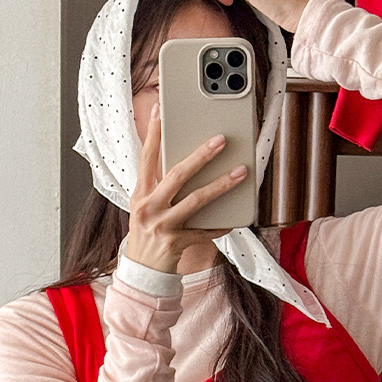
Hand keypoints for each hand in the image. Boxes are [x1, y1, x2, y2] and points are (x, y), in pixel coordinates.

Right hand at [127, 99, 247, 276]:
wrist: (142, 271)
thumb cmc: (148, 231)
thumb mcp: (144, 205)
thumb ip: (158, 184)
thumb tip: (185, 159)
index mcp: (140, 193)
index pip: (146, 157)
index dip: (153, 133)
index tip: (160, 110)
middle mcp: (149, 207)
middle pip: (177, 175)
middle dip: (201, 156)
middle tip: (220, 140)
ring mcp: (163, 226)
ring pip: (196, 200)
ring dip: (221, 184)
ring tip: (241, 171)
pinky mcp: (177, 243)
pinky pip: (205, 230)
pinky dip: (221, 223)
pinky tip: (235, 216)